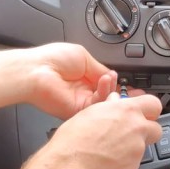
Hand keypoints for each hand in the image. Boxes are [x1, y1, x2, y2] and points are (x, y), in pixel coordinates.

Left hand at [22, 43, 138, 118]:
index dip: (119, 85)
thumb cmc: (52, 59)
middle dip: (122, 94)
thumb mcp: (84, 57)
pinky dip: (104, 95)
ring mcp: (81, 102)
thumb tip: (113, 76)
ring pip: (105, 102)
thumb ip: (101, 69)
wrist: (36, 70)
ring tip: (111, 80)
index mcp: (85, 76)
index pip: (107, 84)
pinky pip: (96, 107)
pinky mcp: (77, 111)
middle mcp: (84, 90)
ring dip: (112, 91)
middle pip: (108, 96)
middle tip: (133, 91)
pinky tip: (104, 83)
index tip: (132, 87)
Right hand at [45, 93, 162, 168]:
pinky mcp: (133, 168)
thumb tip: (114, 102)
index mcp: (127, 111)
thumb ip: (109, 106)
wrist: (71, 165)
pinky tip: (107, 161)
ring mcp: (137, 150)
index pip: (154, 104)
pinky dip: (124, 162)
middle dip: (146, 131)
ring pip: (143, 147)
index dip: (150, 110)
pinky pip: (133, 163)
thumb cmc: (75, 138)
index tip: (144, 113)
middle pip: (156, 129)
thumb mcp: (90, 112)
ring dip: (132, 148)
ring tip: (110, 149)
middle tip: (130, 133)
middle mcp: (137, 129)